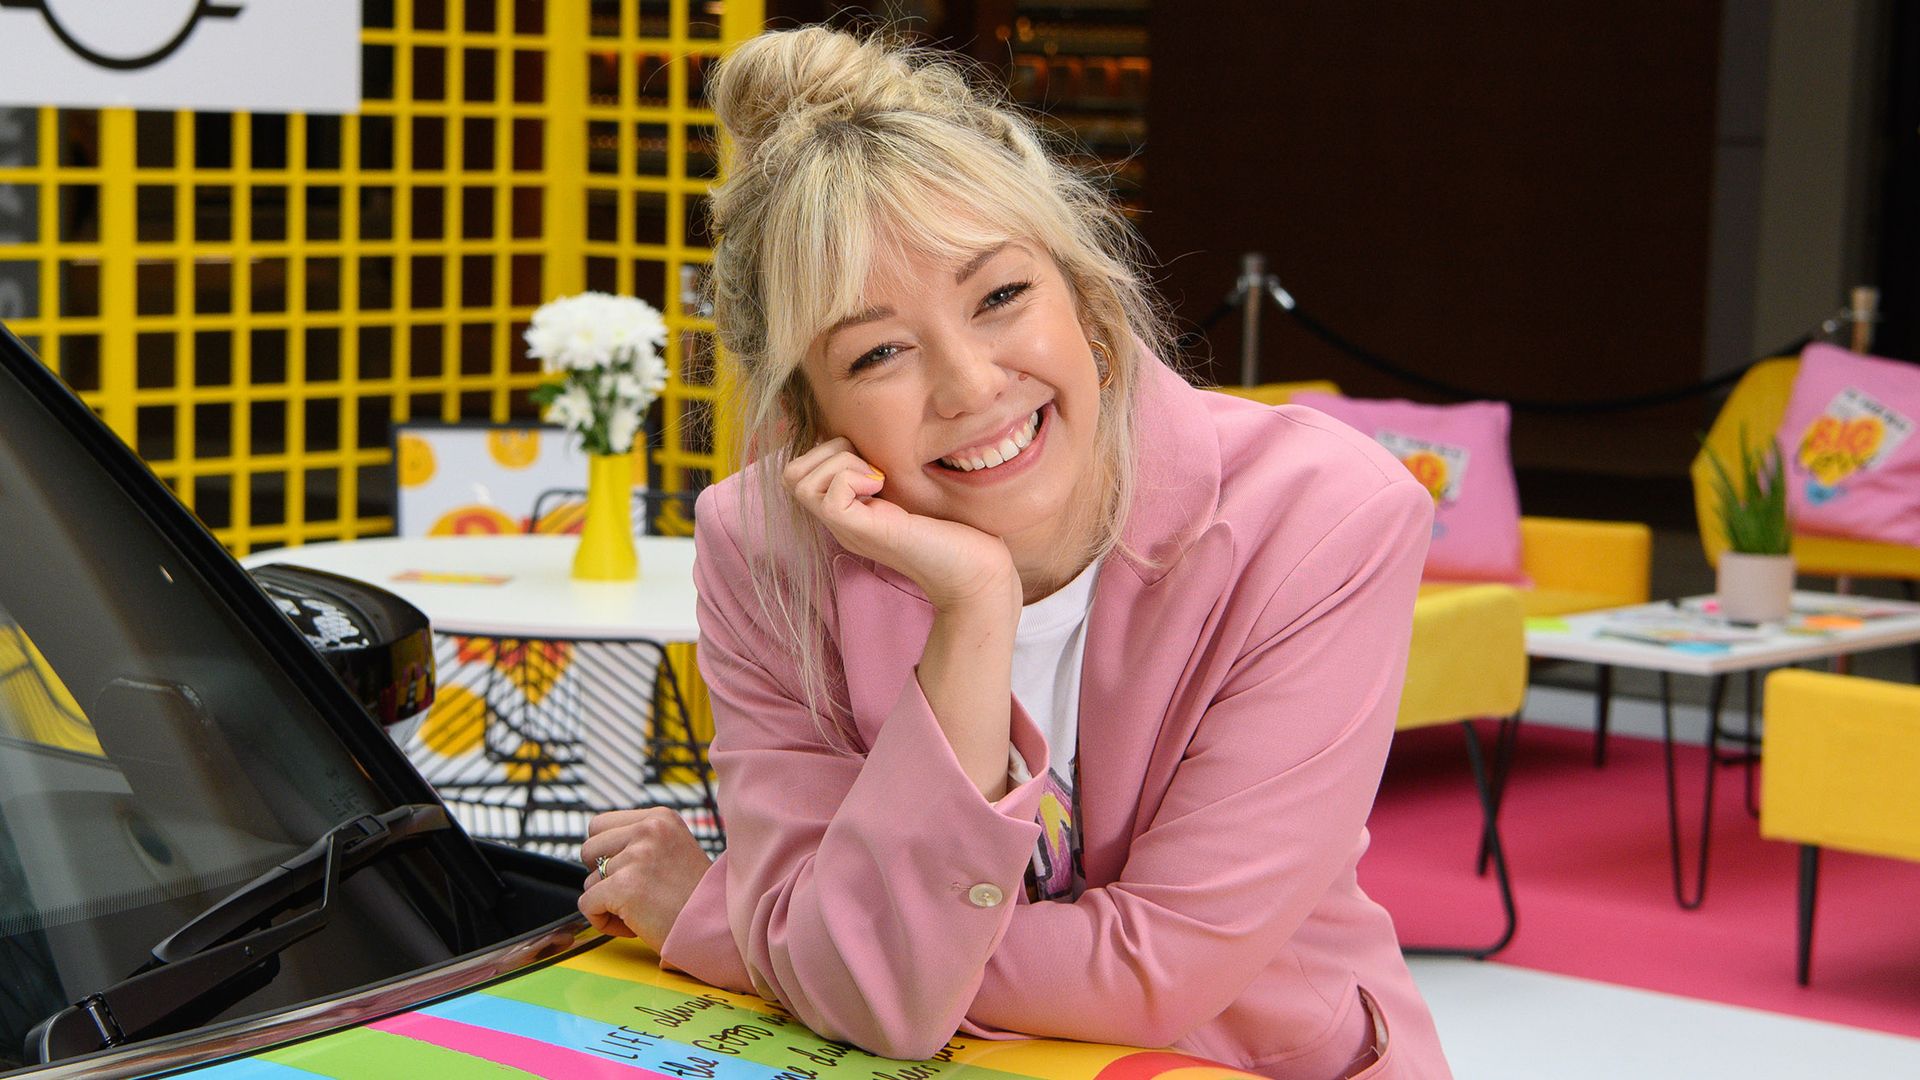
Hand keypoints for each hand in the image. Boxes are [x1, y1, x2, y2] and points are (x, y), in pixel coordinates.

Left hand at [578, 808, 712, 950]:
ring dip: (607, 902)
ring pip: (589, 881)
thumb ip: (639, 843)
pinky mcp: (625, 886)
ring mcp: (636, 857)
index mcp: (659, 818)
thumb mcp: (673, 850)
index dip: (607, 853)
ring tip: (639, 912)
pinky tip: (631, 925)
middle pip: (589, 849)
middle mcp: (648, 830)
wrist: (717, 927)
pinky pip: (587, 904)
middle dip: (602, 876)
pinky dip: (602, 920)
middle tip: (632, 894)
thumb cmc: (695, 898)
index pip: (600, 824)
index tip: (629, 872)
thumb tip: (597, 856)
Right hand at [783, 437, 1017, 612]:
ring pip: (798, 480)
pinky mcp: (861, 531)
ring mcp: (847, 527)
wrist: (975, 573)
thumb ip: (890, 469)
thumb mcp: (913, 489)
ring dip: (838, 464)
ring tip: (877, 478)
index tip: (874, 461)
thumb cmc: (955, 531)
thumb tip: (879, 433)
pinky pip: (828, 495)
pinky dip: (852, 478)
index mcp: (850, 510)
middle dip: (826, 452)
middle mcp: (840, 520)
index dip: (829, 450)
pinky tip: (883, 488)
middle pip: (789, 474)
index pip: (801, 470)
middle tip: (871, 467)